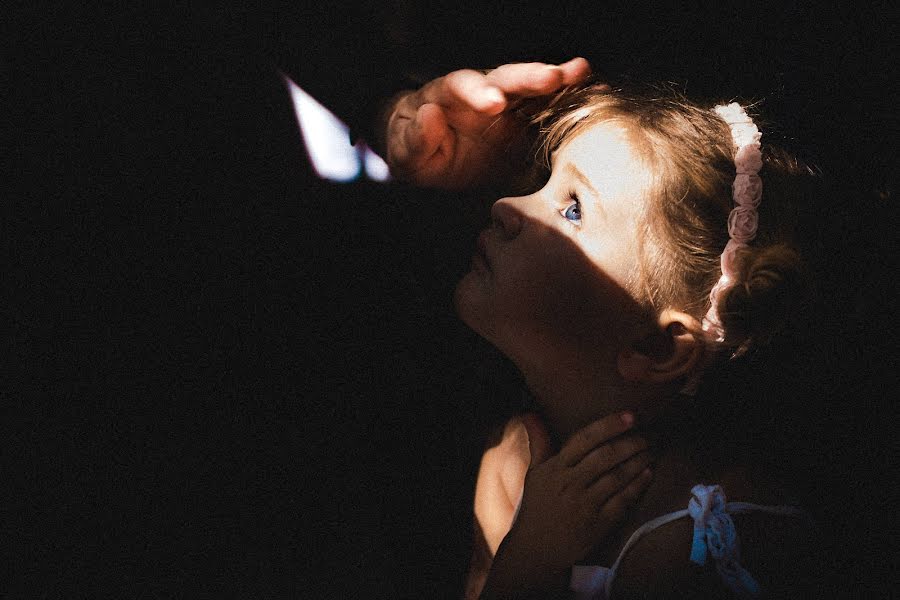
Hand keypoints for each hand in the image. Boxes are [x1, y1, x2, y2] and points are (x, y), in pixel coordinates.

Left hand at [382, 58, 591, 188]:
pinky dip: (569, 104)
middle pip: (505, 79)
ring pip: (531, 89)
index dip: (478, 91)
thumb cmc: (412, 148)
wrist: (429, 156)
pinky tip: (594, 95)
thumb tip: (430, 117)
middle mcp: (480, 92)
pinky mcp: (523, 126)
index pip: (461, 86)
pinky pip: (547, 113)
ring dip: (556, 82)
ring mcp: (506, 107)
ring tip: (582, 75)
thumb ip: (415, 139)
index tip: (493, 103)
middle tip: (553, 78)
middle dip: (528, 77)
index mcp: (447, 95)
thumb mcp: (404, 151)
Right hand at [481, 413, 652, 598]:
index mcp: (555, 468)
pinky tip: (648, 474)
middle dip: (631, 442)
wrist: (536, 550)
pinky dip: (638, 486)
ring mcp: (585, 505)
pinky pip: (623, 501)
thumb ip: (539, 442)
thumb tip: (530, 413)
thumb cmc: (537, 507)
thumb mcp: (534, 473)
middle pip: (606, 456)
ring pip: (618, 477)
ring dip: (639, 461)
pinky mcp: (598, 524)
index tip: (630, 416)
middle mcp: (570, 484)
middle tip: (648, 434)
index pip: (584, 439)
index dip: (609, 426)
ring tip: (651, 450)